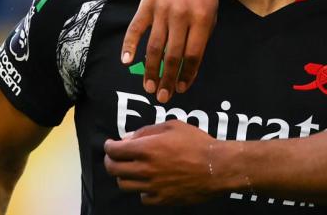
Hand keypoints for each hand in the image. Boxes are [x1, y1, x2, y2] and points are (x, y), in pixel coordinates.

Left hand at [104, 121, 223, 205]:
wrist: (217, 167)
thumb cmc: (196, 142)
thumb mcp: (172, 126)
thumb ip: (147, 131)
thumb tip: (128, 139)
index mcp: (146, 149)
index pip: (114, 150)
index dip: (108, 146)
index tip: (110, 144)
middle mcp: (146, 169)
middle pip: (113, 169)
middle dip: (110, 161)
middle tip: (114, 157)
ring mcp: (153, 186)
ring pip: (124, 185)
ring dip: (123, 175)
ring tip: (130, 170)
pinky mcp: (163, 199)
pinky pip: (143, 198)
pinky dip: (141, 190)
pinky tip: (148, 183)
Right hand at [121, 0, 215, 100]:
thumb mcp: (211, 11)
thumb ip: (202, 35)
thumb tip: (191, 64)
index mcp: (201, 19)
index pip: (193, 55)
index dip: (188, 75)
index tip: (182, 89)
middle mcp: (181, 16)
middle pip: (173, 55)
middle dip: (168, 79)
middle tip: (163, 97)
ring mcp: (162, 10)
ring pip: (155, 46)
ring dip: (151, 70)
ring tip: (149, 87)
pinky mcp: (147, 4)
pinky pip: (137, 28)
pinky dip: (130, 45)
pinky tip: (127, 61)